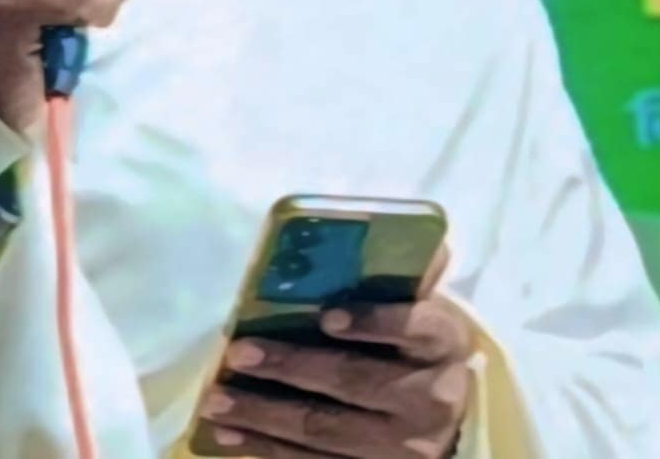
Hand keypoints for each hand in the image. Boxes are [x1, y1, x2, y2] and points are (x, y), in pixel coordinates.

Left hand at [198, 299, 474, 456]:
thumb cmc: (415, 343)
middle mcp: (433, 399)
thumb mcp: (418, 306)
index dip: (373, 322)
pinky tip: (227, 434)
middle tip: (239, 352)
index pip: (416, 327)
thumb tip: (387, 223)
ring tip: (216, 399)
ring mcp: (404, 448)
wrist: (443, 417)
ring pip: (326, 430)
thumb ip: (402, 274)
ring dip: (263, 415)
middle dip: (291, 367)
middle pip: (355, 381)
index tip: (326, 316)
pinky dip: (266, 449)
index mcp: (444, 342)